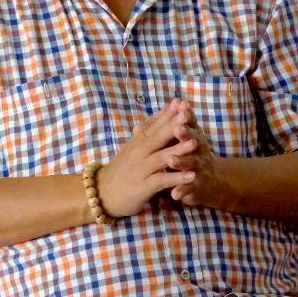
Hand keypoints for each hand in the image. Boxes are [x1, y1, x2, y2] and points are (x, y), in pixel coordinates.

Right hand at [94, 100, 197, 217]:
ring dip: (178, 150)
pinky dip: (176, 178)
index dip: (168, 114)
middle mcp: (139, 153)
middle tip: (188, 114)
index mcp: (138, 142)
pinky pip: (162, 181)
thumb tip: (161, 112)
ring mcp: (141, 170)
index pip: (154, 125)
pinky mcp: (143, 187)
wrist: (102, 194)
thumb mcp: (133, 147)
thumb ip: (148, 131)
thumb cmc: (122, 169)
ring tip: (195, 143)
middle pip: (157, 137)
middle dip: (173, 126)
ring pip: (161, 158)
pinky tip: (192, 176)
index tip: (182, 102)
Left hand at [163, 102, 226, 207]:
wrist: (212, 183)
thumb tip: (170, 105)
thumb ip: (178, 123)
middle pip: (194, 141)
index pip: (191, 124)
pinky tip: (175, 193)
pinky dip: (183, 190)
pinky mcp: (198, 187)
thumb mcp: (188, 139)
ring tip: (171, 160)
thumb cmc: (193, 156)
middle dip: (186, 135)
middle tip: (177, 129)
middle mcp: (200, 151)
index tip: (181, 106)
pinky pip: (190, 188)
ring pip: (192, 164)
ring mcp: (200, 169)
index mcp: (196, 138)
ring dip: (182, 161)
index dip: (186, 116)